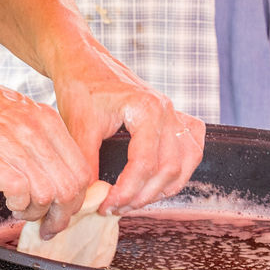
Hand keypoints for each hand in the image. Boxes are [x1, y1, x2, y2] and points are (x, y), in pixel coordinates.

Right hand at [0, 60, 91, 226]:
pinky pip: (20, 191)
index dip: (78, 198)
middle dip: (62, 214)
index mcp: (48, 120)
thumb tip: (57, 172)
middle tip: (48, 224)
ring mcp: (13, 142)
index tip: (66, 211)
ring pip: (48, 194)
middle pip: (70, 187)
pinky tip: (10, 202)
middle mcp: (36, 131)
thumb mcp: (20, 112)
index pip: (82, 169)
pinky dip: (18, 205)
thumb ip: (42, 138)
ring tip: (23, 210)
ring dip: (36, 212)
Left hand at [51, 45, 204, 225]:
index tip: (106, 205)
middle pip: (168, 169)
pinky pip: (191, 149)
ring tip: (133, 200)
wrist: (84, 62)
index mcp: (146, 109)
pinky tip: (160, 181)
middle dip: (142, 196)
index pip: (145, 164)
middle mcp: (167, 110)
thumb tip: (89, 202)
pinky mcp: (174, 117)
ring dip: (162, 188)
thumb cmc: (80, 88)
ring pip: (185, 164)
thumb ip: (86, 165)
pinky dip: (181, 170)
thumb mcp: (78, 126)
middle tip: (114, 207)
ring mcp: (174, 113)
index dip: (127, 192)